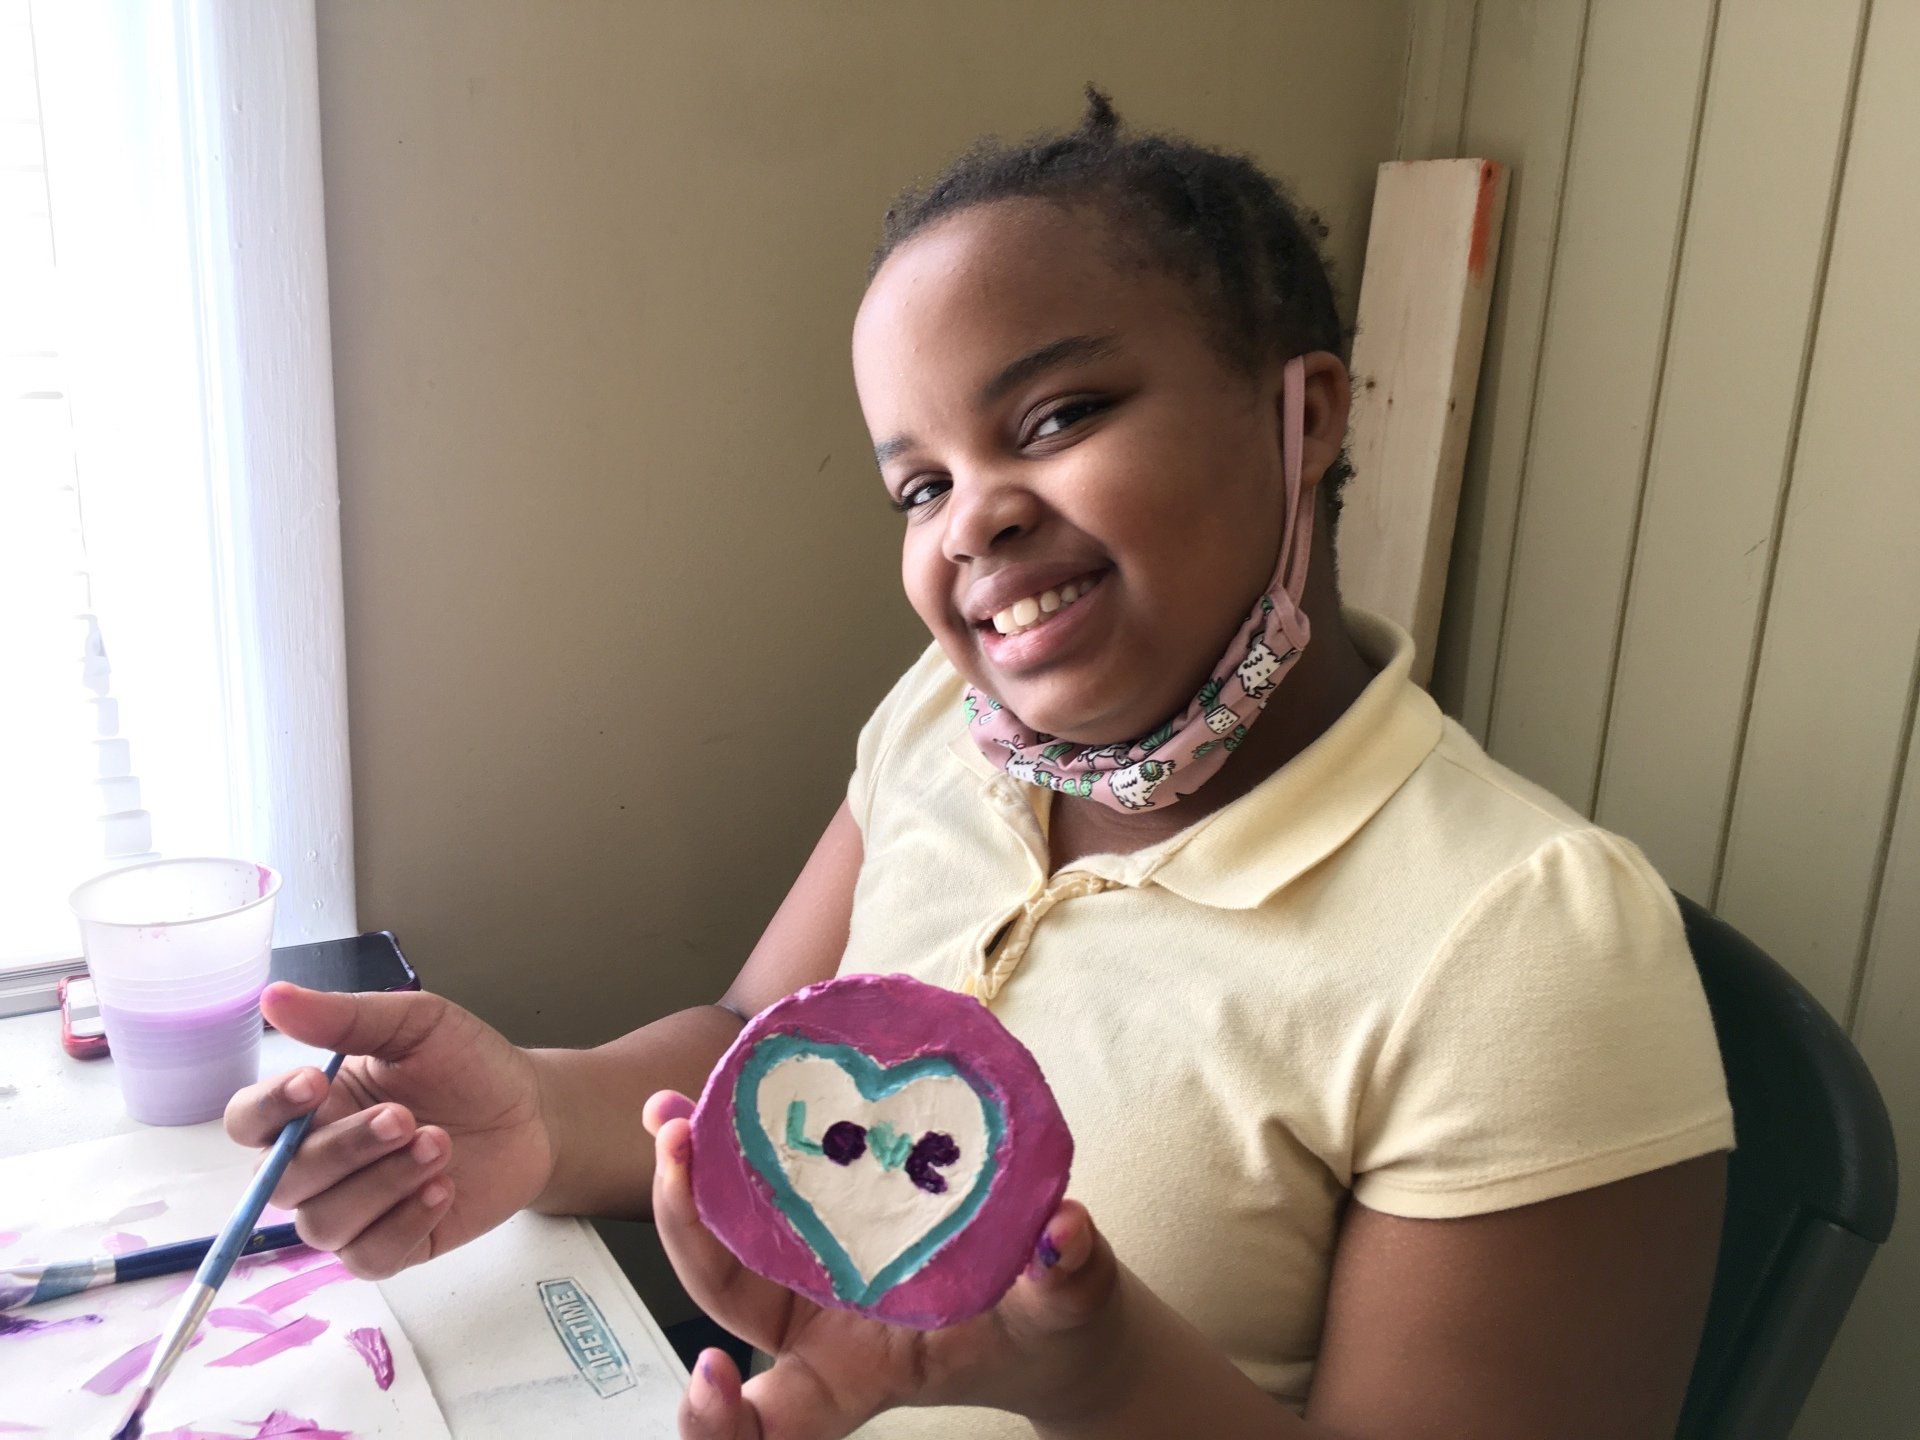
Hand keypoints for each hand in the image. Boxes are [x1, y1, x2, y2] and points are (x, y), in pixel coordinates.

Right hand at [224, 982, 554, 1278]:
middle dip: (344, 1149)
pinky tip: (443, 1188)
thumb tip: (273, 997)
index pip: (250, 1121)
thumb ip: (346, 1017)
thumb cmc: (467, 1064)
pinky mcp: (391, 1247)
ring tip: (439, 1144)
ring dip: (381, 1184)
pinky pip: (368, 1258)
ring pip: (324, 1223)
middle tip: (405, 1117)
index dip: (270, 1108)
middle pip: (285, 1179)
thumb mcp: (416, 1024)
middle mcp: (319, 1165)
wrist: (531, 1111)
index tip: (315, 1083)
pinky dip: (403, 1225)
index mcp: (313, 1108)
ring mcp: (352, 1211)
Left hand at [643, 1090, 1125, 1439]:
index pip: (777, 1420)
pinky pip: (765, 1184)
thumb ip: (1064, 1278)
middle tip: (673, 1147)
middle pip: (722, 1294)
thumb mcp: (1063, 1310)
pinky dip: (734, 1143)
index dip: (726, 1417)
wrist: (1047, 1312)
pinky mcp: (825, 1216)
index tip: (711, 1371)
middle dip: (681, 1227)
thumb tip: (1062, 1233)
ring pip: (727, 1234)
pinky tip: (720, 1090)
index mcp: (857, 1375)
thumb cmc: (1048, 1330)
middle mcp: (816, 1328)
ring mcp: (812, 1270)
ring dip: (688, 1174)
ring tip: (666, 1109)